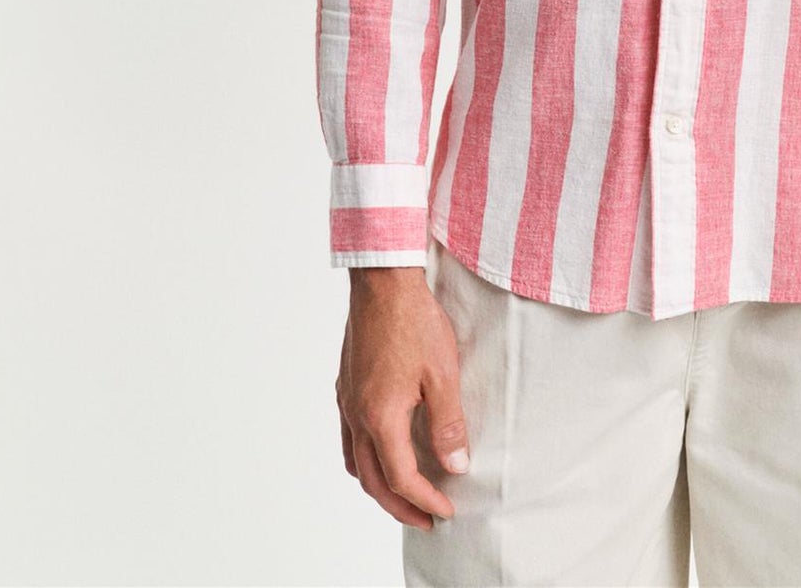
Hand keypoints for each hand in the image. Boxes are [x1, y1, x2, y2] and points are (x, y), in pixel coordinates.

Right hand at [336, 266, 470, 528]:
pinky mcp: (346, 385)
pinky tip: (382, 451)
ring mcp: (347, 401)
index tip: (447, 511)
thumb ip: (448, 425)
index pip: (402, 478)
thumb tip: (454, 466)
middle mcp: (357, 415)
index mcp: (381, 417)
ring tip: (404, 495)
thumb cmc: (414, 322)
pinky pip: (349, 438)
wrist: (383, 282)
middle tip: (426, 519)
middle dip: (400, 506)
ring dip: (379, 487)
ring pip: (355, 462)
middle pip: (372, 481)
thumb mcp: (443, 374)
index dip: (425, 500)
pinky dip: (365, 459)